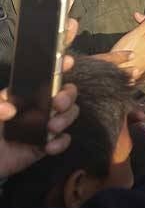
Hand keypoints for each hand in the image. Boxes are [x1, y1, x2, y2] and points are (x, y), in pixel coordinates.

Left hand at [0, 37, 79, 176]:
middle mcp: (38, 107)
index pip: (44, 77)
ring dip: (67, 118)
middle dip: (68, 95)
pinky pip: (63, 139)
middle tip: (58, 103)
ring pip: (69, 114)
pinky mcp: (45, 145)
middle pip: (64, 94)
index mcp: (24, 95)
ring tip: (53, 127)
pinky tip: (49, 146)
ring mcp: (44, 125)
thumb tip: (12, 109)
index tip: (67, 62)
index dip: (59, 67)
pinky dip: (61, 142)